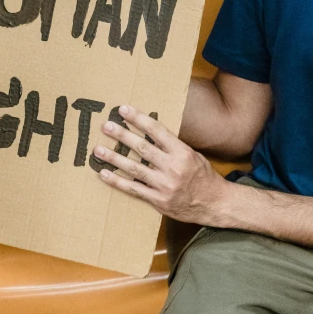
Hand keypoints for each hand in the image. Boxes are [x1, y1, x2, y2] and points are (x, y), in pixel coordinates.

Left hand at [93, 105, 231, 225]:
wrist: (214, 203)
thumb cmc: (203, 177)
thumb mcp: (193, 155)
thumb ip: (172, 146)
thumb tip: (150, 132)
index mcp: (182, 152)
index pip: (157, 131)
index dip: (139, 119)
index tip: (124, 110)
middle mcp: (172, 167)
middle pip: (142, 148)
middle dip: (122, 135)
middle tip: (107, 126)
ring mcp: (164, 185)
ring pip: (134, 168)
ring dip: (114, 158)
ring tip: (98, 149)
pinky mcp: (158, 200)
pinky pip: (134, 189)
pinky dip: (117, 182)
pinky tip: (104, 174)